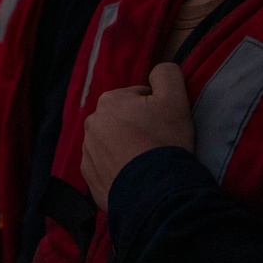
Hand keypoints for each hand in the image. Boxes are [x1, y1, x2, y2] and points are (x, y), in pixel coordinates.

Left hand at [81, 62, 194, 211]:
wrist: (154, 191)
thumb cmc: (164, 141)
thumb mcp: (175, 99)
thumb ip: (166, 74)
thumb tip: (157, 71)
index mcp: (109, 100)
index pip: (138, 98)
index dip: (156, 109)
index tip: (164, 125)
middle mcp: (91, 122)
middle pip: (123, 119)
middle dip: (138, 127)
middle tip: (156, 144)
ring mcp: (87, 150)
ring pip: (113, 142)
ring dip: (126, 147)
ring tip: (146, 162)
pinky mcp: (88, 175)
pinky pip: (106, 165)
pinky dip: (118, 168)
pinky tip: (134, 175)